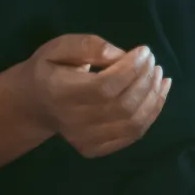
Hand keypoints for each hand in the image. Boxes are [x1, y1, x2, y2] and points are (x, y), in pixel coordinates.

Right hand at [25, 34, 170, 158]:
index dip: (131, 69)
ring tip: (159, 74)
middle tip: (152, 60)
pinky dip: (152, 113)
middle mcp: (73, 123)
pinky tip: (159, 92)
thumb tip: (120, 55)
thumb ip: (89, 46)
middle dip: (145, 80)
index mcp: (61, 93)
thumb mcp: (60, 47)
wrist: (34, 104)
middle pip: (122, 106)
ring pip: (132, 124)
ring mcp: (85, 140)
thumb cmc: (49, 68)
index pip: (104, 87)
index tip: (145, 50)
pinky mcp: (96, 149)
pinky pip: (132, 135)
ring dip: (153, 97)